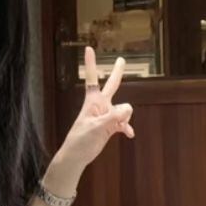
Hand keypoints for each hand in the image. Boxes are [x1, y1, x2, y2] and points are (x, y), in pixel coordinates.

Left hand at [63, 46, 134, 168]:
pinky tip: (129, 134)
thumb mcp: (96, 128)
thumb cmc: (80, 140)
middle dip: (117, 73)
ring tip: (122, 127)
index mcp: (92, 102)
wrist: (76, 157)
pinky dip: (126, 128)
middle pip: (111, 86)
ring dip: (125, 118)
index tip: (88, 48)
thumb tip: (129, 109)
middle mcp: (100, 106)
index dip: (91, 64)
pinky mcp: (109, 127)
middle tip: (122, 60)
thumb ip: (113, 117)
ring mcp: (105, 116)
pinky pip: (122, 124)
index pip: (92, 79)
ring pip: (122, 109)